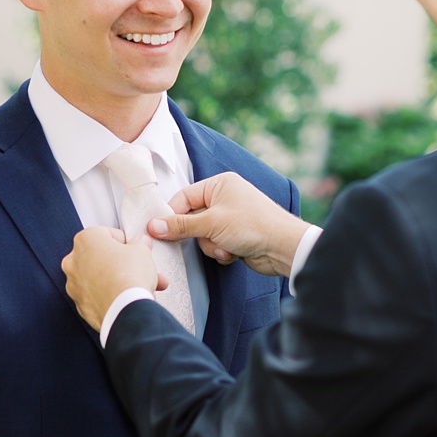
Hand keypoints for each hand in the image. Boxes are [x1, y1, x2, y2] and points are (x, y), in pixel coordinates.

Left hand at [61, 227, 164, 331]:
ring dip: (119, 280)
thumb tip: (140, 243)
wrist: (125, 309)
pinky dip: (110, 296)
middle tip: (140, 268)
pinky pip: (97, 296)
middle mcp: (73, 261)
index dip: (126, 241)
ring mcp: (74, 284)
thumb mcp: (142, 250)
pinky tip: (128, 299)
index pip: (107, 234)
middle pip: (102, 258)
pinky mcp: (80, 304)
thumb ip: (140, 243)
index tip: (135, 248)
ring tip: (141, 287)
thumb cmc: (129, 276)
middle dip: (123, 264)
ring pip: (100, 278)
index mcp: (85, 240)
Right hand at [149, 173, 311, 279]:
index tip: (159, 230)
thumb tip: (153, 226)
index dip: (171, 215)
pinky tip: (234, 252)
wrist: (283, 248)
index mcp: (220, 184)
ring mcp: (230, 218)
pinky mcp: (235, 236)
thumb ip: (180, 226)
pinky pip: (215, 245)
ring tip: (227, 246)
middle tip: (205, 238)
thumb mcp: (211, 224)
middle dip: (199, 235)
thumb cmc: (253, 226)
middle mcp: (225, 198)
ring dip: (212, 246)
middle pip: (192, 219)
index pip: (184, 197)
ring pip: (203, 236)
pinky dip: (222, 251)